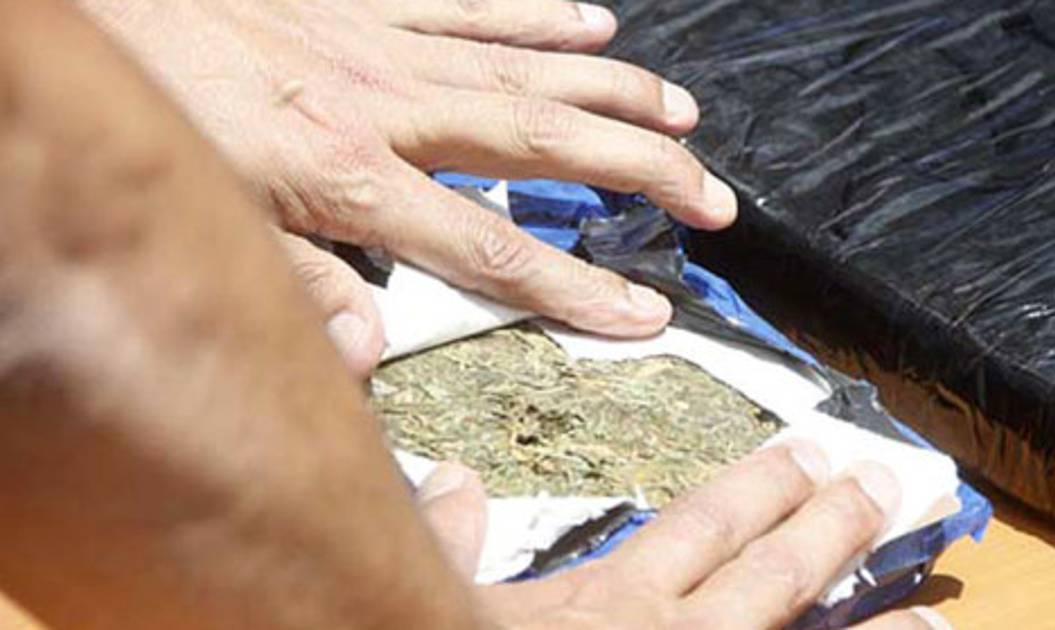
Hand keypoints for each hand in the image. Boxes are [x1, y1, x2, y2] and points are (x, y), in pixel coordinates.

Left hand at [82, 0, 739, 374]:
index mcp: (349, 176)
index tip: (645, 311)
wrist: (98, 9)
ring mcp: (385, 46)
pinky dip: (540, 16)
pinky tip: (595, 24)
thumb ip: (298, 288)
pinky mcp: (367, 3)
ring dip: (613, 95)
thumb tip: (364, 354)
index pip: (489, 249)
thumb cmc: (153, 115)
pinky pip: (473, 5)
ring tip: (681, 117)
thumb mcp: (208, 223)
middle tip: (709, 196)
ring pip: (527, 70)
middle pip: (541, 145)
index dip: (575, 288)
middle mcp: (387, 106)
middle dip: (638, 173)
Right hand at [419, 445, 952, 628]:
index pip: (706, 524)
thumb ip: (448, 536)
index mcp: (612, 596)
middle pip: (772, 571)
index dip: (762, 486)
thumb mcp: (442, 599)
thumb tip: (455, 479)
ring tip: (930, 617)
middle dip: (830, 525)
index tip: (807, 453)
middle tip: (879, 488)